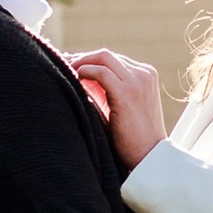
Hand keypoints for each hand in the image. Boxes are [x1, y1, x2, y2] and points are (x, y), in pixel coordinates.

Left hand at [68, 45, 166, 170]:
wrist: (149, 157)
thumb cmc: (133, 137)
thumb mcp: (125, 106)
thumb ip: (110, 90)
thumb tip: (82, 78)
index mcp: (145, 75)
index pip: (113, 60)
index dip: (89, 61)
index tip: (71, 66)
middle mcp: (143, 74)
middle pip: (106, 55)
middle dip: (82, 58)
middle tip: (63, 66)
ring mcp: (137, 82)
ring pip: (103, 58)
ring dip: (80, 62)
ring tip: (65, 72)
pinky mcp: (127, 93)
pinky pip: (101, 72)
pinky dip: (85, 72)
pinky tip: (75, 80)